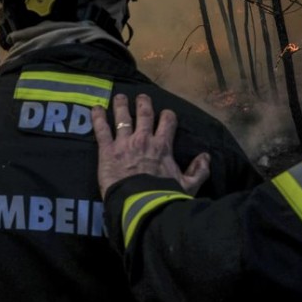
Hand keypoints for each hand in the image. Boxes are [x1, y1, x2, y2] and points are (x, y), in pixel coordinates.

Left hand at [92, 93, 210, 197]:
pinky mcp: (107, 150)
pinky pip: (101, 130)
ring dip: (121, 105)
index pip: (168, 122)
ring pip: (122, 117)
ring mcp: (124, 143)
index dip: (167, 116)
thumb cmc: (163, 196)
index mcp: (162, 146)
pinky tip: (95, 109)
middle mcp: (143, 139)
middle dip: (144, 103)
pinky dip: (98, 118)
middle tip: (141, 97)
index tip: (165, 114)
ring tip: (119, 97)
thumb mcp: (188, 186)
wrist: (140, 204)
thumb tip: (206, 157)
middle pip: (144, 114)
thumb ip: (199, 171)